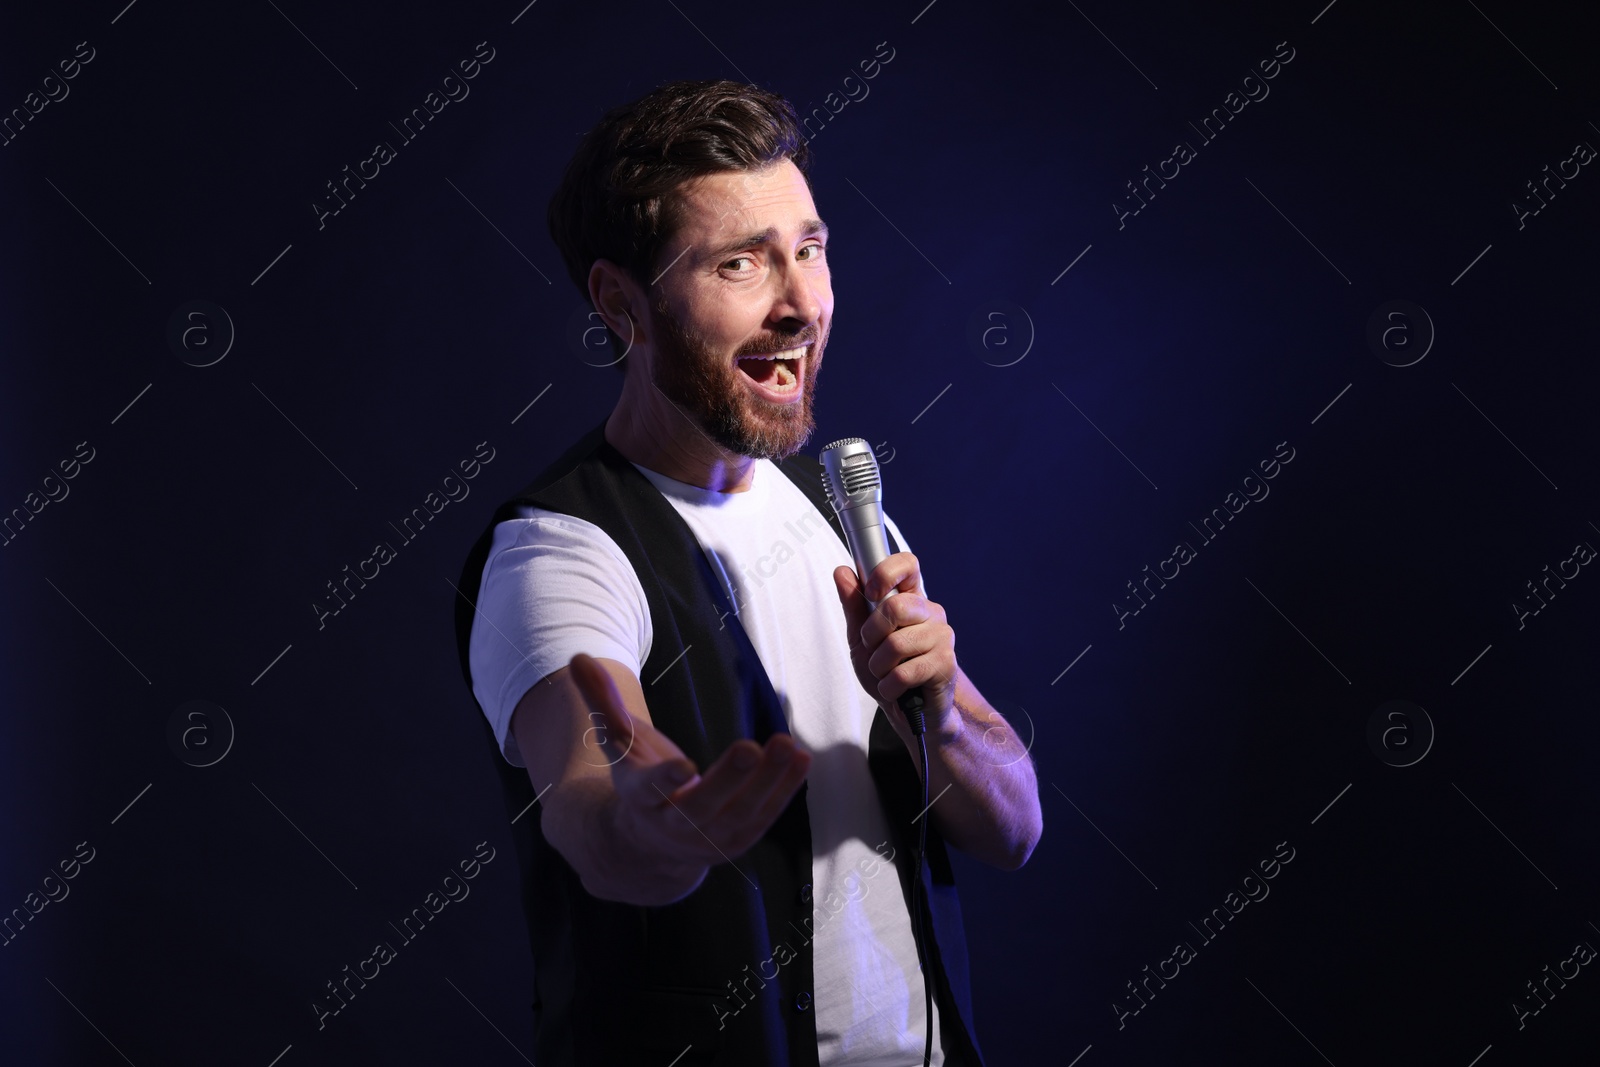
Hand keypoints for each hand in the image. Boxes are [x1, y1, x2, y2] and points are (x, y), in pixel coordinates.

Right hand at [567, 653, 812, 882]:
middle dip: (727, 780)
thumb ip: (601, 700)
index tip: (685, 765)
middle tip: (749, 747)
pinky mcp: (739, 840)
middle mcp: (674, 825)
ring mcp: (710, 838)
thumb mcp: (618, 743)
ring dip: (767, 782)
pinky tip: (800, 759)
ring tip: (789, 745)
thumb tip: (577, 656)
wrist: (650, 843)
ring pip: (741, 814)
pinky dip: (783, 790)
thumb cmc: (638, 779)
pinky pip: (764, 816)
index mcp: (640, 800)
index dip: (665, 780)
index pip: (650, 791)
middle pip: (702, 807)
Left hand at [832, 553, 959, 742]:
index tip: (870, 592)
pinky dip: (890, 686)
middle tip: (874, 650)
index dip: (886, 573)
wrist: (910, 710)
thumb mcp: (861, 638)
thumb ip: (853, 606)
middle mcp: (930, 612)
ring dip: (879, 667)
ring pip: (896, 644)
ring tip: (887, 673)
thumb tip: (843, 572)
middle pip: (895, 607)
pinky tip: (897, 688)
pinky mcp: (946, 663)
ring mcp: (942, 636)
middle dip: (872, 635)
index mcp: (910, 599)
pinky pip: (904, 672)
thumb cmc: (888, 670)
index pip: (907, 564)